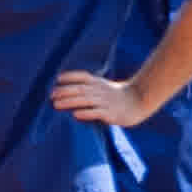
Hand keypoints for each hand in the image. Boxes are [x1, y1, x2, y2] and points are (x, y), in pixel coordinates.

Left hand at [49, 64, 168, 129]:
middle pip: (80, 89)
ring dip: (69, 102)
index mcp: (99, 83)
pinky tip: (75, 115)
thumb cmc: (120, 97)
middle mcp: (100, 91)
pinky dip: (86, 113)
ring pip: (85, 101)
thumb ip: (91, 86)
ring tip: (56, 104)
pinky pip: (96, 113)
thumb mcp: (105, 87)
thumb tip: (74, 89)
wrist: (141, 102)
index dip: (70, 77)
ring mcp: (105, 102)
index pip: (83, 76)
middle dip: (64, 91)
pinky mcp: (111, 114)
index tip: (57, 79)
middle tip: (51, 95)